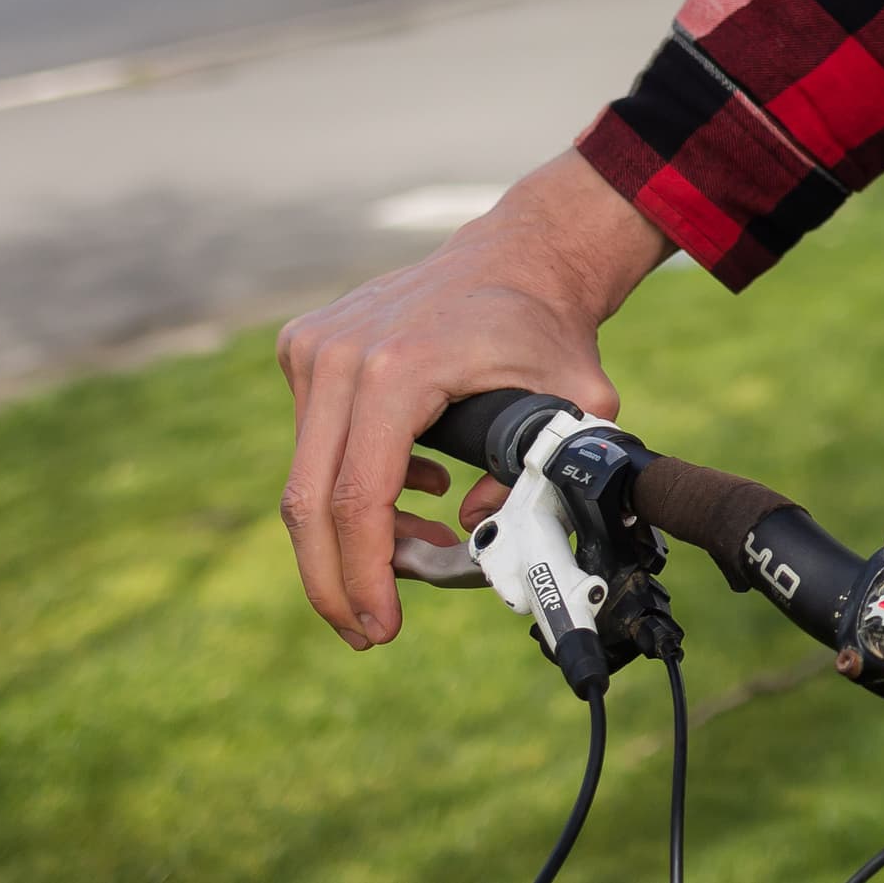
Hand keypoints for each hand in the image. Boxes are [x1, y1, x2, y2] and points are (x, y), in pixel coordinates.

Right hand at [275, 151, 671, 649]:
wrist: (521, 253)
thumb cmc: (548, 327)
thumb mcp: (577, 404)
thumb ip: (541, 473)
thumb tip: (474, 526)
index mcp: (398, 369)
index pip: (359, 499)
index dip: (365, 576)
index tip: (380, 627)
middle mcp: (341, 355)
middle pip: (309, 501)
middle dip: (334, 580)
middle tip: (367, 630)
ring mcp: (315, 347)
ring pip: (307, 477)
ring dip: (351, 534)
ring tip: (417, 552)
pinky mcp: (306, 346)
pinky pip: (313, 441)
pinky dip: (351, 484)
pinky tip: (416, 494)